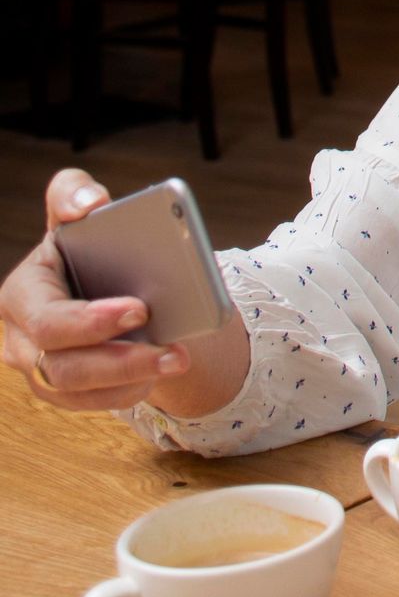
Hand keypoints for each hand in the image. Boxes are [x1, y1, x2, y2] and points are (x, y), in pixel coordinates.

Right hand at [0, 171, 193, 410]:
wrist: (109, 282)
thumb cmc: (92, 246)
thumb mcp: (82, 214)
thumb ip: (74, 193)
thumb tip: (87, 204)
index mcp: (24, 292)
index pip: (48, 319)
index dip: (89, 322)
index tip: (141, 311)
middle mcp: (22, 337)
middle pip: (61, 366)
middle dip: (119, 359)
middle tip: (173, 350)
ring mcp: (39, 369)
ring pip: (78, 391)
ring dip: (131, 379)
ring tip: (178, 361)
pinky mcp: (64, 390)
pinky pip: (93, 404)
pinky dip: (128, 391)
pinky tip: (159, 374)